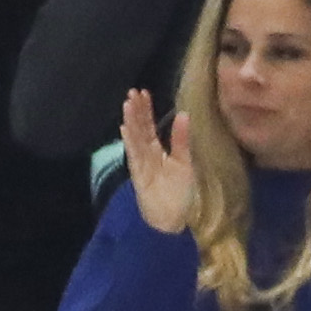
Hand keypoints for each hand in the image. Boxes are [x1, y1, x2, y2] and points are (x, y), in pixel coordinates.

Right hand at [120, 89, 195, 232]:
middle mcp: (146, 154)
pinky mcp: (139, 175)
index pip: (149, 126)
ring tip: (127, 104)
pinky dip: (130, 141)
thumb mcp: (184, 162)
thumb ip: (181, 140)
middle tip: (133, 91)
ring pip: (135, 138)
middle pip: (139, 128)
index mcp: (157, 150)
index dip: (146, 110)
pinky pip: (135, 155)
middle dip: (136, 110)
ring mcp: (141, 163)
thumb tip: (184, 114)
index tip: (143, 92)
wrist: (173, 219)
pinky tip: (126, 128)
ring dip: (131, 121)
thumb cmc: (179, 193)